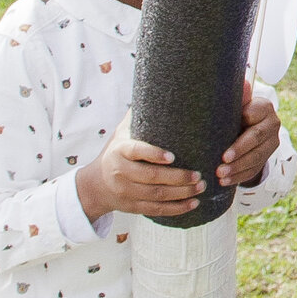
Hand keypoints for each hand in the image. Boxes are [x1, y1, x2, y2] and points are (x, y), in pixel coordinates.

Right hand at [75, 123, 206, 221]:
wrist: (95, 185)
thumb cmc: (116, 152)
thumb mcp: (121, 133)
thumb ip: (138, 116)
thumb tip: (159, 87)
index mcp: (119, 151)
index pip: (136, 152)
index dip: (153, 155)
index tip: (173, 156)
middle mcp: (121, 173)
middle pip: (150, 177)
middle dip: (177, 177)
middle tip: (199, 174)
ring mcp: (126, 192)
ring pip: (156, 195)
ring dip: (181, 193)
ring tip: (201, 187)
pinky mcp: (133, 207)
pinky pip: (156, 209)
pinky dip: (176, 208)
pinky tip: (193, 204)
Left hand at [217, 76, 280, 188]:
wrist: (247, 125)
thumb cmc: (235, 112)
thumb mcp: (236, 103)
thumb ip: (238, 96)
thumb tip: (242, 83)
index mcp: (265, 107)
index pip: (253, 115)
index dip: (240, 125)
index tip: (226, 130)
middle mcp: (273, 124)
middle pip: (256, 139)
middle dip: (238, 151)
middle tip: (222, 160)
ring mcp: (272, 143)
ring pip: (256, 157)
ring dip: (237, 168)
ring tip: (220, 174)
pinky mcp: (268, 157)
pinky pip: (254, 169)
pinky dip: (239, 177)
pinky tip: (225, 181)